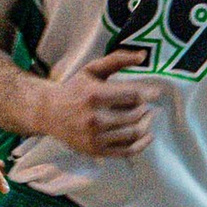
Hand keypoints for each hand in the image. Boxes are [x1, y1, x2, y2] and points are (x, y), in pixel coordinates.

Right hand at [40, 48, 161, 156]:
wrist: (49, 113)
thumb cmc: (75, 88)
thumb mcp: (92, 70)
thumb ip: (117, 60)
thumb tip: (143, 55)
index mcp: (94, 95)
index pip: (132, 96)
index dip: (148, 94)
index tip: (157, 92)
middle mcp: (94, 119)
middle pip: (135, 115)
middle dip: (146, 109)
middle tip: (150, 105)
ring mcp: (95, 138)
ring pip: (133, 133)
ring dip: (147, 124)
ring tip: (148, 116)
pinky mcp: (96, 151)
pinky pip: (127, 151)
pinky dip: (142, 144)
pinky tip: (148, 135)